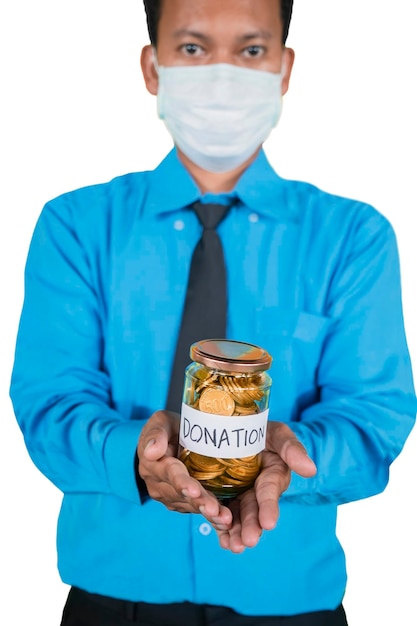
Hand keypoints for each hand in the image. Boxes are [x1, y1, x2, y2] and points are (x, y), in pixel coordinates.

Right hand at [137, 410, 232, 528]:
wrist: (164, 444)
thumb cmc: (166, 430)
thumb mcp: (160, 422)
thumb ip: (156, 433)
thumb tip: (152, 451)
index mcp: (154, 465)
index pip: (170, 474)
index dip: (182, 482)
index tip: (193, 489)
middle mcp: (160, 485)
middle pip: (182, 495)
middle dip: (200, 502)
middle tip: (215, 510)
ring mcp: (171, 497)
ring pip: (191, 506)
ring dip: (208, 513)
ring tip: (225, 520)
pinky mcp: (182, 503)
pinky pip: (197, 511)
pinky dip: (211, 519)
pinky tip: (225, 524)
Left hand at [216, 421, 315, 552]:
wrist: (235, 428)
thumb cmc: (261, 430)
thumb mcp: (278, 434)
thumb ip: (292, 449)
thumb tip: (311, 470)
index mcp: (272, 476)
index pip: (269, 491)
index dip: (269, 506)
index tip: (269, 522)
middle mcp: (256, 490)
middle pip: (253, 509)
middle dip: (251, 526)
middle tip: (248, 541)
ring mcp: (237, 494)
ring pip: (237, 516)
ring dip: (235, 532)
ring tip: (233, 546)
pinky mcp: (220, 495)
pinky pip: (220, 512)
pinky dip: (221, 529)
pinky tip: (222, 542)